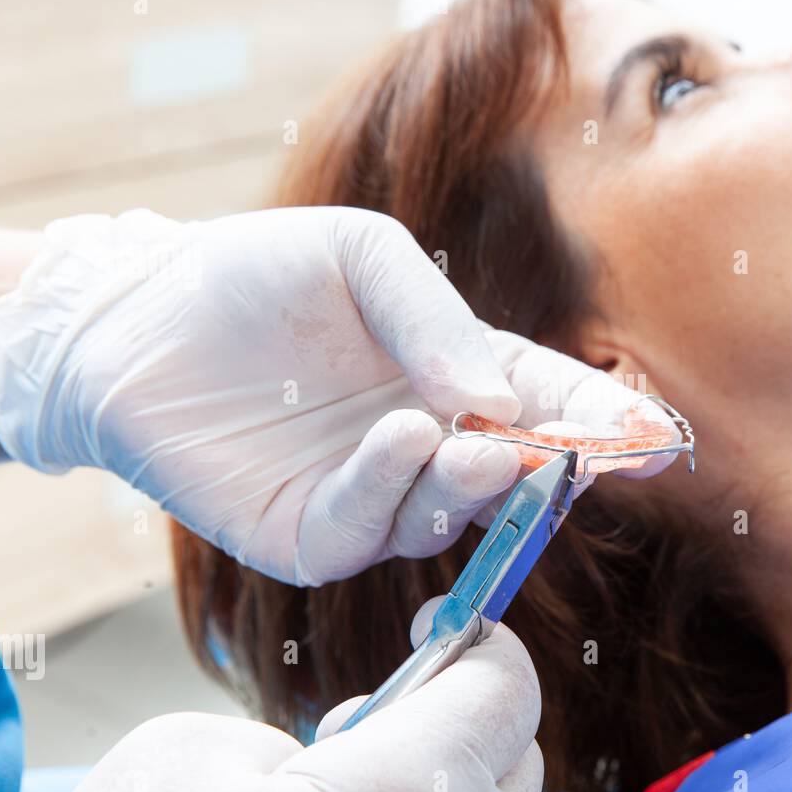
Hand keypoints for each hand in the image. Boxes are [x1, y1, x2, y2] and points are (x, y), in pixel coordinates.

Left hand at [0, 207, 676, 584]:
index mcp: (454, 375)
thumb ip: (435, 319)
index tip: (656, 437)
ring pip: (447, 515)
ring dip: (470, 484)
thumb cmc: (254, 272)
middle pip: (511, 476)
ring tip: (471, 441)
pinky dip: (389, 488)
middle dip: (546, 467)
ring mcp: (371, 498)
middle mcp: (425, 446)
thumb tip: (496, 404)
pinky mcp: (309, 536)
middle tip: (558, 449)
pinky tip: (398, 437)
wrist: (134, 318)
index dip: (605, 423)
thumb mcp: (361, 255)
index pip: (547, 405)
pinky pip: (364, 529)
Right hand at [49, 601, 542, 791]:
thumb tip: (362, 742)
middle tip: (404, 691)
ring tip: (354, 768)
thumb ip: (319, 734)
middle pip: (516, 761)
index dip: (484, 644)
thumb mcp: (206, 754)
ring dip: (448, 773)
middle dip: (474, 709)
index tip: (447, 625)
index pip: (507, 694)